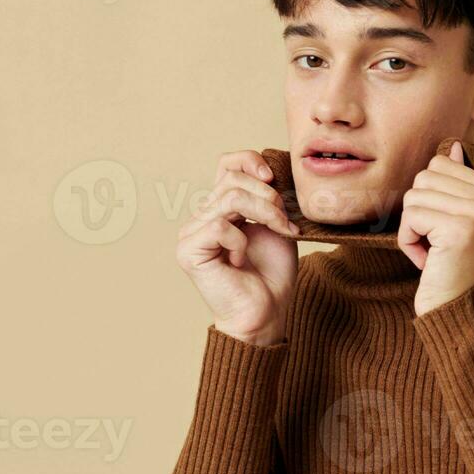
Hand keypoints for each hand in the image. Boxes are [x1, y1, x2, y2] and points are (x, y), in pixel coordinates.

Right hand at [176, 150, 300, 345]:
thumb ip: (268, 198)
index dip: (249, 161)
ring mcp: (191, 233)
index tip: (273, 178)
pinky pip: (220, 226)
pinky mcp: (188, 250)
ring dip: (264, 213)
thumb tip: (266, 172)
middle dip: (268, 196)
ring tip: (278, 232)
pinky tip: (240, 259)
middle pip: (233, 180)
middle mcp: (202, 217)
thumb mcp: (276, 225)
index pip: (227, 164)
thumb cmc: (271, 274)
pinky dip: (240, 240)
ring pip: (230, 198)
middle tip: (286, 221)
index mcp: (221, 208)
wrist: (266, 312)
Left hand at [398, 140, 473, 316]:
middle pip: (425, 175)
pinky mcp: (460, 229)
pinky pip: (411, 216)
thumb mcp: (461, 220)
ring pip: (414, 195)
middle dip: (419, 210)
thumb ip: (458, 184)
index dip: (431, 198)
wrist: (462, 312)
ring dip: (412, 228)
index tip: (446, 229)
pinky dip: (409, 241)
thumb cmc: (455, 268)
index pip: (440, 163)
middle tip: (437, 242)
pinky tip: (428, 261)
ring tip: (433, 252)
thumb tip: (452, 146)